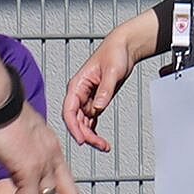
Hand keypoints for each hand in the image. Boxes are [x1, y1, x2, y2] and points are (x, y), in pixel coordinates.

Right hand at [61, 30, 143, 153]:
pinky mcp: (96, 100)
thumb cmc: (114, 54)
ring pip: (83, 121)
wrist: (123, 47)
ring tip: (103, 146)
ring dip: (91, 134)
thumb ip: (105, 90)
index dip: (73, 126)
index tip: (81, 139)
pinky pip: (91, 118)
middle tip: (99, 145)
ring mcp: (87, 97)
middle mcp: (79, 93)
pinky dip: (94, 129)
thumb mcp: (112, 71)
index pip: (69, 110)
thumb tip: (98, 107)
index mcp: (77, 85)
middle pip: (75, 119)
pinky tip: (100, 139)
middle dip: (85, 134)